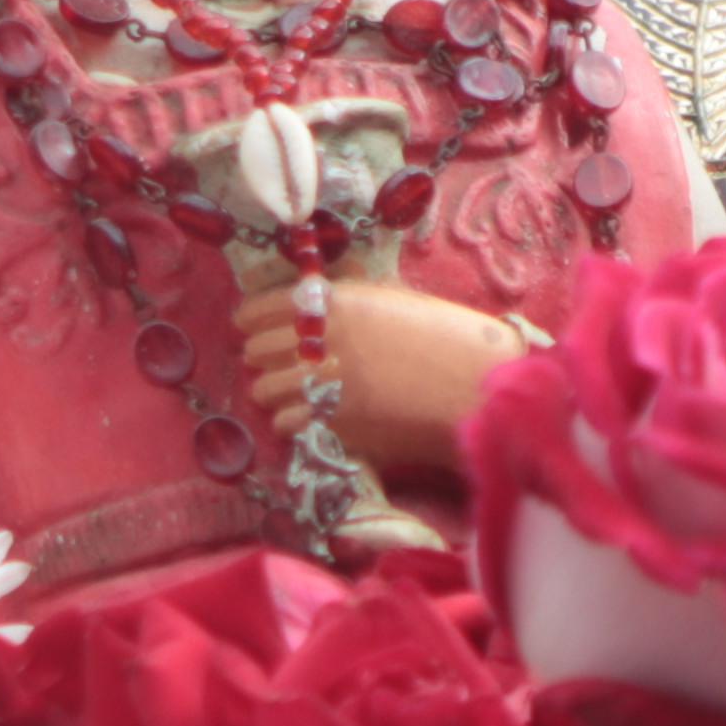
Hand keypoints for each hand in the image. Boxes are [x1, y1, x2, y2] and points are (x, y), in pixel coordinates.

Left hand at [239, 277, 529, 480]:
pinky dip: (288, 420)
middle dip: (259, 355)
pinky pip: (287, 422)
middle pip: (259, 349)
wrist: (480, 386)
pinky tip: (301, 417)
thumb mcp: (396, 301)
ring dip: (270, 389)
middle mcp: (326, 341)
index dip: (249, 317)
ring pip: (266, 388)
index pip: (265, 306)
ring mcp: (328, 385)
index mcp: (339, 303)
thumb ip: (350, 301)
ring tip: (282, 392)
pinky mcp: (337, 423)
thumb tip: (312, 302)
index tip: (246, 324)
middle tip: (268, 361)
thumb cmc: (449, 338)